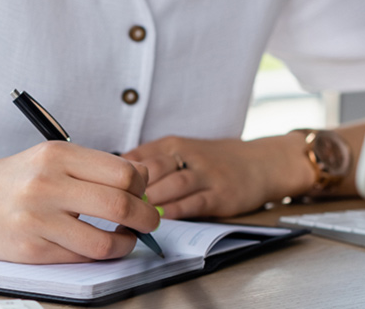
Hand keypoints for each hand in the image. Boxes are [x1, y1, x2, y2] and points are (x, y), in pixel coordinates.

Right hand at [0, 141, 160, 263]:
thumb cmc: (14, 179)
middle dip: (145, 218)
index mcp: (56, 155)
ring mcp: (36, 218)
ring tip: (125, 239)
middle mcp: (46, 183)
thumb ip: (94, 166)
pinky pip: (81, 257)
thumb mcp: (50, 158)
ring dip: (126, 244)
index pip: (123, 173)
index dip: (143, 188)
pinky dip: (99, 255)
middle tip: (148, 222)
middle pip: (119, 204)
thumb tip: (143, 178)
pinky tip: (98, 246)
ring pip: (104, 240)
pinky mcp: (30, 248)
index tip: (143, 195)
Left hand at [123, 135, 314, 219]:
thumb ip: (152, 161)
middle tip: (111, 204)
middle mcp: (188, 155)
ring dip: (150, 201)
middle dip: (130, 188)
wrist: (262, 162)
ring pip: (172, 186)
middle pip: (152, 169)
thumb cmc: (215, 160)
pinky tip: (162, 219)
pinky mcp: (221, 194)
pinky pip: (194, 203)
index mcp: (173, 144)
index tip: (102, 187)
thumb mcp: (183, 150)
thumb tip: (114, 176)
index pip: (138, 155)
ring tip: (132, 214)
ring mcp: (206, 175)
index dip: (117, 172)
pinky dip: (176, 211)